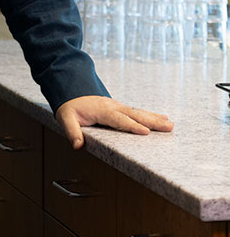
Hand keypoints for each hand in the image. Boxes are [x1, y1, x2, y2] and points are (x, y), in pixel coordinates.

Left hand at [55, 95, 172, 149]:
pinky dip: (149, 115)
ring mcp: (117, 106)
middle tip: (169, 127)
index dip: (131, 126)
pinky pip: (136, 111)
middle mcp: (113, 107)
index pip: (118, 120)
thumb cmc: (70, 107)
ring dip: (154, 118)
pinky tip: (160, 118)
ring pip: (138, 112)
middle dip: (152, 121)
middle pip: (134, 115)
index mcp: (101, 110)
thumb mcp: (65, 118)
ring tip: (170, 123)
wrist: (70, 91)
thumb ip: (72, 132)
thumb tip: (78, 145)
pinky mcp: (119, 107)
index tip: (145, 132)